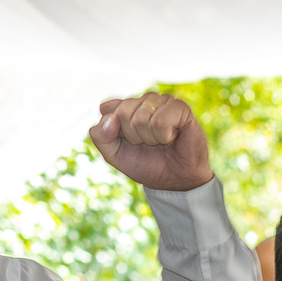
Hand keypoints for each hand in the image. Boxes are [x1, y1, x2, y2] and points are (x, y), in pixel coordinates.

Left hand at [88, 93, 212, 191]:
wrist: (174, 179)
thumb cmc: (145, 164)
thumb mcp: (113, 155)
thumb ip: (101, 137)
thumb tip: (110, 119)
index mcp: (124, 107)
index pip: (106, 110)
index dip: (113, 133)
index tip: (127, 143)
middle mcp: (143, 101)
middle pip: (122, 113)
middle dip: (132, 136)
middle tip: (147, 144)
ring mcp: (162, 101)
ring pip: (141, 118)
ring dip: (149, 138)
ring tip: (160, 141)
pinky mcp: (180, 107)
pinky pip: (161, 120)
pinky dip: (164, 136)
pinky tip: (172, 136)